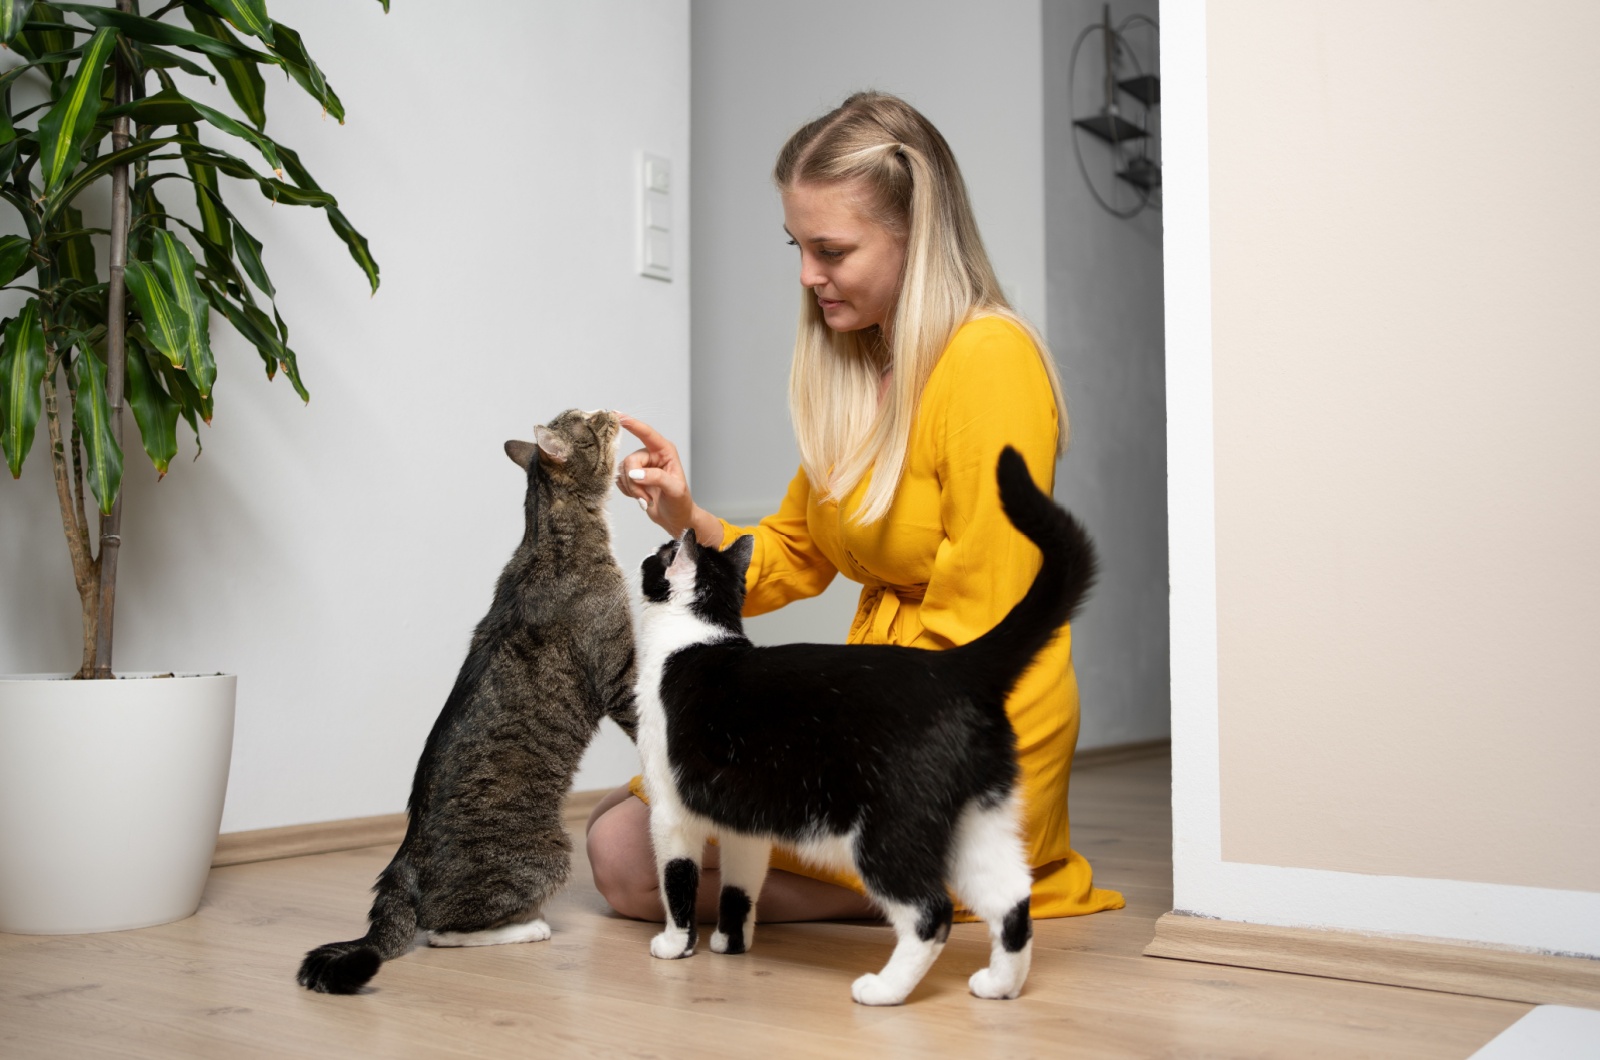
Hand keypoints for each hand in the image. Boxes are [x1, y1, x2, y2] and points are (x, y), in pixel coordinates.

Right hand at [615, 415, 722, 545]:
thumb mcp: (674, 489)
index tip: (618, 415)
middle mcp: (651, 455)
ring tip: (647, 499)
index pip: (647, 434)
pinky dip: (628, 492)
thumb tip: (635, 473)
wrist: (675, 519)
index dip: (632, 424)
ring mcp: (641, 466)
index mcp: (665, 451)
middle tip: (645, 496)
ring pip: (623, 472)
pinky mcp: (633, 477)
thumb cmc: (680, 503)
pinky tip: (640, 498)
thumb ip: (656, 478)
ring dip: (632, 489)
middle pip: (630, 460)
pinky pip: (620, 480)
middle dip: (634, 481)